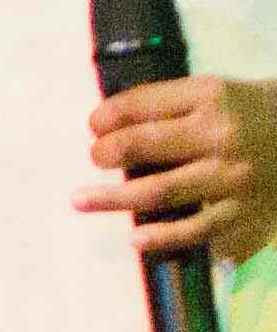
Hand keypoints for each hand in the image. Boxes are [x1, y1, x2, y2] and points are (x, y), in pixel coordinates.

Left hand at [85, 72, 276, 268]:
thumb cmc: (250, 112)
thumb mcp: (215, 92)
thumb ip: (168, 105)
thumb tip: (107, 125)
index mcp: (210, 97)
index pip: (141, 105)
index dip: (107, 117)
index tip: (95, 126)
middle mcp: (220, 136)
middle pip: (142, 146)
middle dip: (106, 153)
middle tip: (95, 158)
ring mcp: (232, 177)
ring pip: (159, 191)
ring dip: (112, 198)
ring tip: (80, 200)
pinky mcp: (244, 211)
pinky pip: (197, 229)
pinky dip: (163, 236)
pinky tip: (136, 238)